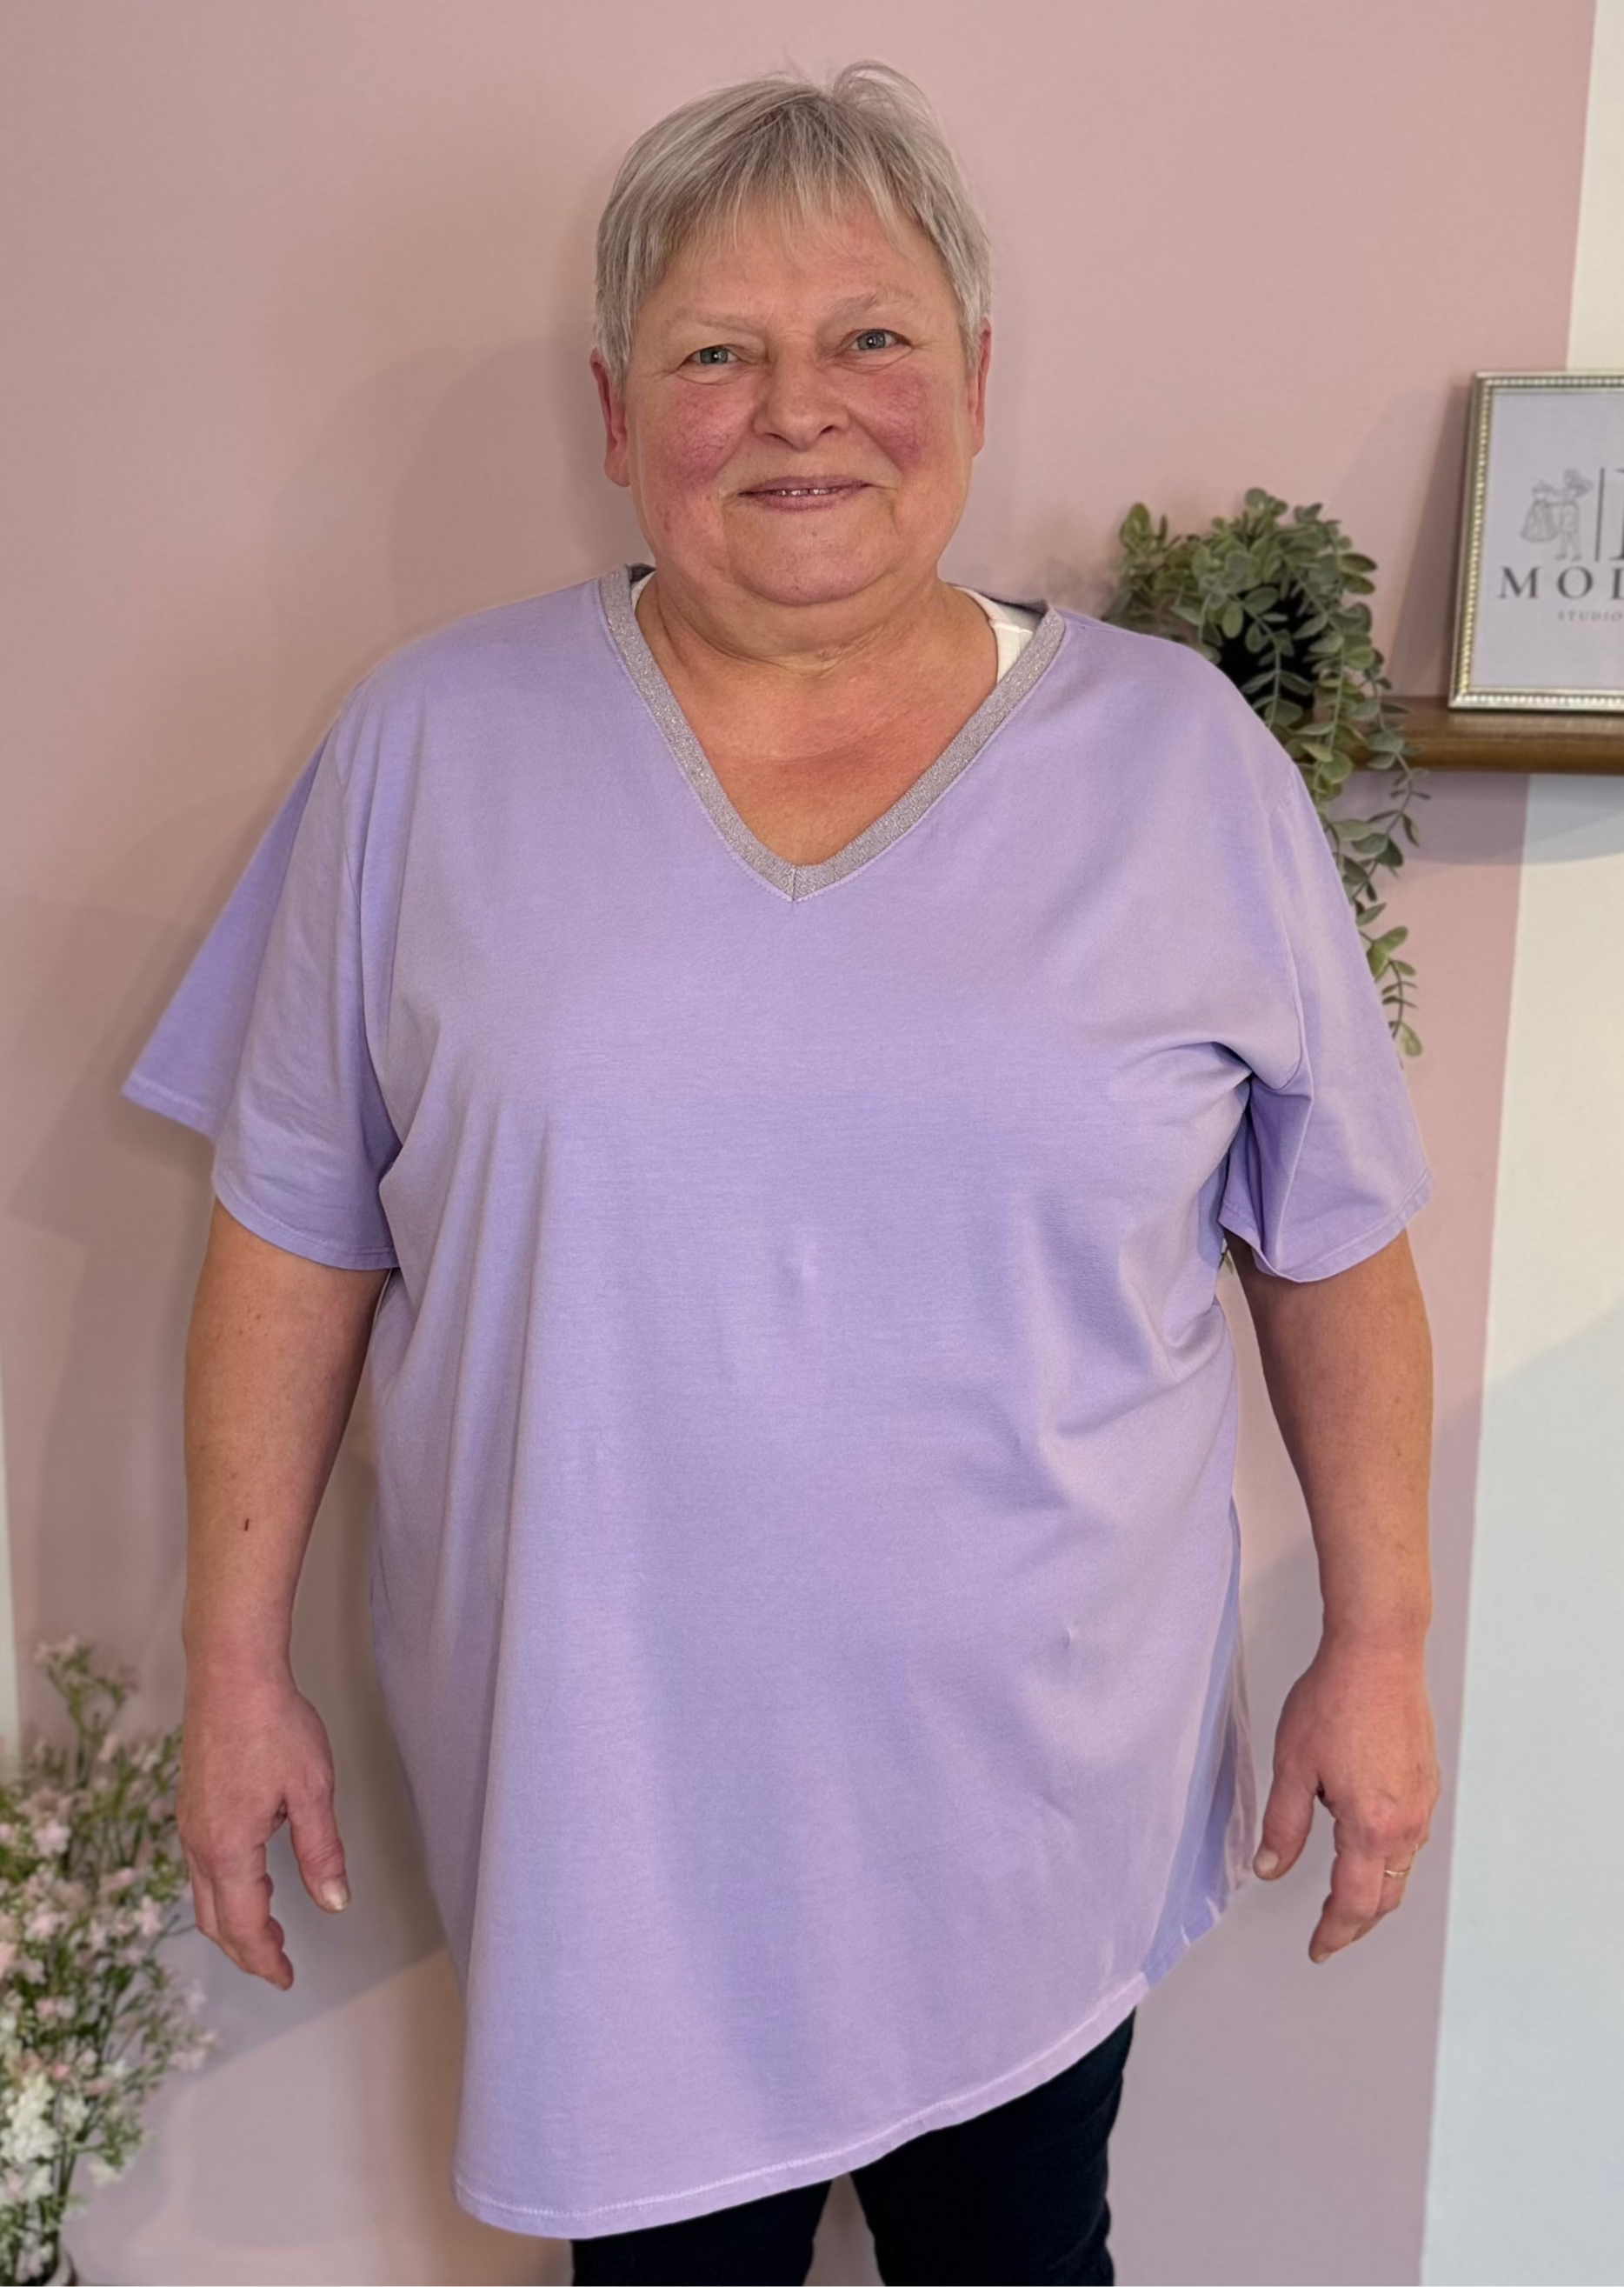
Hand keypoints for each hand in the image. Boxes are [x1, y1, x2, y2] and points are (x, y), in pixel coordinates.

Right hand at [179, 1666, 350, 1987]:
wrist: (230, 1673)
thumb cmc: (273, 1723)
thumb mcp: (312, 1791)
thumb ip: (321, 1853)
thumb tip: (334, 1902)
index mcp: (228, 1848)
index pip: (243, 1925)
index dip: (266, 1958)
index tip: (287, 1977)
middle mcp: (199, 1841)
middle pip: (215, 1919)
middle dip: (246, 1949)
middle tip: (278, 1964)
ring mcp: (190, 1821)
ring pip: (203, 1892)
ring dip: (233, 1920)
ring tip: (269, 1930)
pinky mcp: (192, 1802)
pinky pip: (201, 1864)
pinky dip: (223, 1889)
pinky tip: (248, 1878)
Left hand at [1253, 1639, 1439, 1962]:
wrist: (1378, 1653)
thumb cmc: (1337, 1698)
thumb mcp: (1293, 1766)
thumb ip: (1284, 1825)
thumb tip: (1271, 1867)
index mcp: (1372, 1826)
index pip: (1355, 1902)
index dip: (1335, 1931)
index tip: (1319, 1946)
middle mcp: (1407, 1821)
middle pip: (1386, 1895)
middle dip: (1357, 1921)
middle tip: (1332, 1934)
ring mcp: (1422, 1802)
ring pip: (1403, 1869)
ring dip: (1377, 1892)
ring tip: (1348, 1901)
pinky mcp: (1426, 1781)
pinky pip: (1412, 1838)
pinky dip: (1391, 1860)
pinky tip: (1371, 1851)